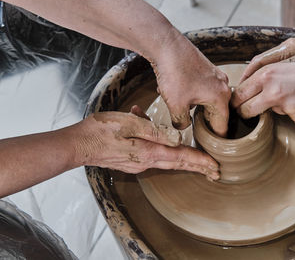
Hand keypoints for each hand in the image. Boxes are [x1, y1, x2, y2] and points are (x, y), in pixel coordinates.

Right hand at [73, 106, 219, 179]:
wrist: (79, 144)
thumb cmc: (102, 130)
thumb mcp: (130, 123)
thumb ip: (155, 130)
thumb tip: (178, 139)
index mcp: (149, 152)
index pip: (181, 158)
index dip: (200, 162)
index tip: (215, 167)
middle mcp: (146, 161)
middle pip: (178, 164)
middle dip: (197, 167)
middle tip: (214, 171)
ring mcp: (137, 162)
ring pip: (167, 160)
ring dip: (183, 160)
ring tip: (198, 161)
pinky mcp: (130, 160)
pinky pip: (152, 154)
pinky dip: (162, 149)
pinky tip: (158, 136)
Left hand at [151, 31, 230, 136]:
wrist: (167, 46)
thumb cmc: (174, 73)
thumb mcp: (176, 105)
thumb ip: (181, 122)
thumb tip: (183, 126)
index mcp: (221, 98)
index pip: (222, 126)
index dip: (214, 139)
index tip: (207, 145)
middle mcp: (223, 86)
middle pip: (216, 113)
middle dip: (203, 121)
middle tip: (191, 129)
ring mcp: (216, 76)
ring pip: (208, 100)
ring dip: (194, 106)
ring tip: (178, 106)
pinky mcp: (207, 69)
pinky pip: (203, 88)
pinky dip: (192, 94)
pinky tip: (176, 92)